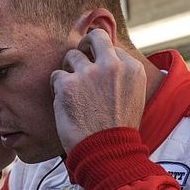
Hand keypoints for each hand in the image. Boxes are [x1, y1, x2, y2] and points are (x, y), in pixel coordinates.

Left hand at [50, 29, 146, 154]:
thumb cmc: (118, 129)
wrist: (107, 152)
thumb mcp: (133, 96)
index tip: (98, 71)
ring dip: (69, 71)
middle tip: (79, 58)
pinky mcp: (68, 84)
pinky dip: (57, 88)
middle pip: (94, 37)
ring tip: (73, 92)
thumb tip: (109, 57)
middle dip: (85, 45)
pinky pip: (56, 75)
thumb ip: (122, 75)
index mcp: (132, 68)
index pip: (112, 48)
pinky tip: (64, 103)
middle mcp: (112, 65)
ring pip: (71, 56)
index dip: (102, 58)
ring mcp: (89, 73)